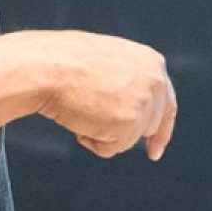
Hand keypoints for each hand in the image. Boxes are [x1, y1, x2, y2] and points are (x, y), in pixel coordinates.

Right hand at [22, 30, 177, 159]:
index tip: (154, 150)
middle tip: (98, 130)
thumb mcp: (106, 60)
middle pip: (149, 126)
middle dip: (126, 133)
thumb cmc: (62, 61)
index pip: (166, 102)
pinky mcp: (128, 124)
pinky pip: (111, 148)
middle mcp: (155, 83)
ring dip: (102, 133)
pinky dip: (92, 141)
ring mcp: (144, 103)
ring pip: (128, 139)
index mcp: (151, 62)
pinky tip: (78, 119)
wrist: (45, 67)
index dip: (160, 129)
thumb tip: (126, 105)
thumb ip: (127, 79)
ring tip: (79, 108)